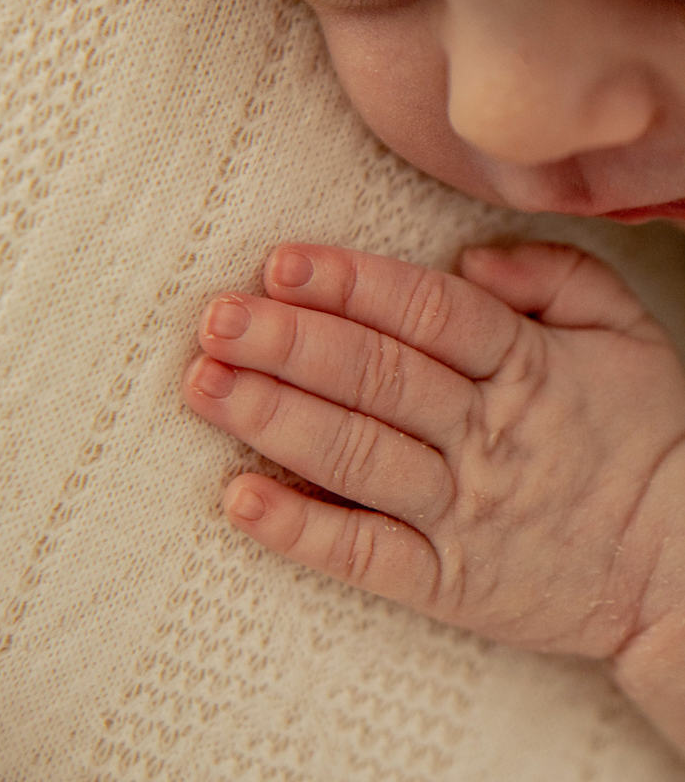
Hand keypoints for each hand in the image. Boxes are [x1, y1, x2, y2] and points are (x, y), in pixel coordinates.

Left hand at [183, 242, 684, 671]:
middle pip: (376, 377)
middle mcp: (486, 435)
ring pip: (358, 457)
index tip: (281, 263)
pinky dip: (303, 530)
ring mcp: (464, 513)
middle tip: (217, 319)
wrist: (684, 565)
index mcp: (526, 366)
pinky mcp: (451, 584)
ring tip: (206, 385)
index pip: (425, 312)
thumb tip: (469, 257)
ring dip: (274, 419)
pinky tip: (240, 500)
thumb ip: (556, 274)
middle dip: (290, 343)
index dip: (350, 283)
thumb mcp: (626, 330)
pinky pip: (369, 556)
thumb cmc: (646, 435)